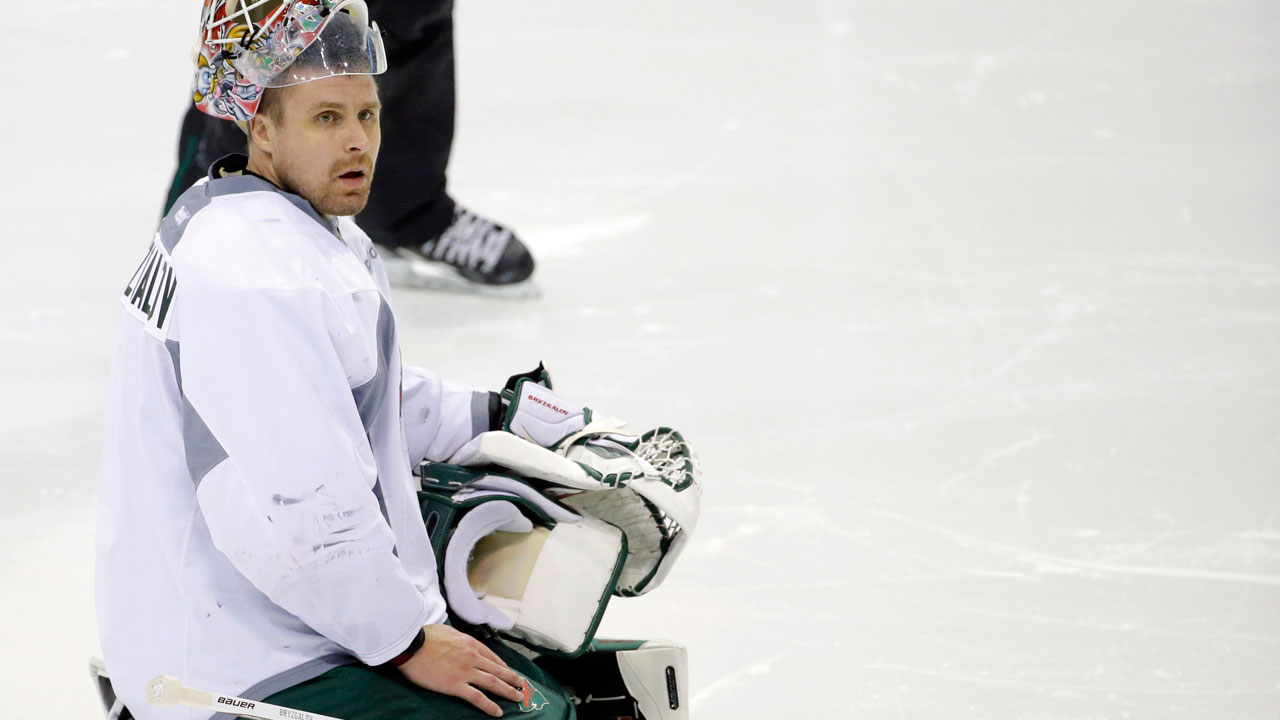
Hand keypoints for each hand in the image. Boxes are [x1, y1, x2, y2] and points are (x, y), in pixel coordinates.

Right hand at [396, 624, 525, 716]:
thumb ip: (458, 638)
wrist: (411, 645)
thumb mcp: (448, 631)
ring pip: (493, 683)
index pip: (492, 657)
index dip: (503, 667)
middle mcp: (473, 657)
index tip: (510, 673)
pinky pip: (477, 697)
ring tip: (518, 698)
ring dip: (508, 691)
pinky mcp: (456, 685)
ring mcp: (466, 672)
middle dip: (513, 679)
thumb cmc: (425, 636)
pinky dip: (490, 705)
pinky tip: (498, 712)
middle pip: (498, 670)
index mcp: (471, 644)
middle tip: (523, 686)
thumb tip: (459, 640)